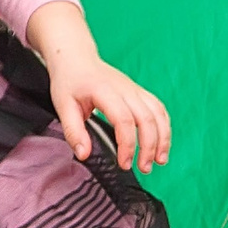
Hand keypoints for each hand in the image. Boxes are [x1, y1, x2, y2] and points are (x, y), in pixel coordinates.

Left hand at [26, 3, 169, 173]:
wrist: (76, 59)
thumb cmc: (69, 82)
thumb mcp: (63, 107)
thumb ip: (73, 132)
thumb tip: (84, 155)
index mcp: (105, 91)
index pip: (124, 120)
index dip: (127, 145)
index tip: (123, 164)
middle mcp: (125, 89)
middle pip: (147, 118)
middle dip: (149, 146)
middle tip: (143, 168)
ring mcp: (135, 89)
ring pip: (158, 113)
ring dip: (162, 138)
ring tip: (159, 161)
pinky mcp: (139, 92)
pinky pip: (159, 109)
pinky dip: (164, 127)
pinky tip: (161, 144)